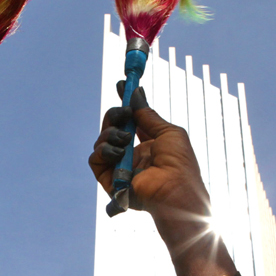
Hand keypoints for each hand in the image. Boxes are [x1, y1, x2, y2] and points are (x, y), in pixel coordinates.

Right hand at [89, 84, 236, 275]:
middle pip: (112, 127)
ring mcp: (119, 167)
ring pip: (101, 141)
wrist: (174, 191)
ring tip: (125, 138)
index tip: (120, 85)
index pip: (130, 121)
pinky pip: (95, 158)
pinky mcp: (109, 180)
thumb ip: (148, 114)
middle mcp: (132, 155)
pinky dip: (103, 150)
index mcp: (148, 144)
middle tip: (123, 112)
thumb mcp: (168, 132)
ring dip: (110, 133)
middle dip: (115, 115)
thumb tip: (136, 93)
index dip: (124, 104)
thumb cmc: (179, 164)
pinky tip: (118, 150)